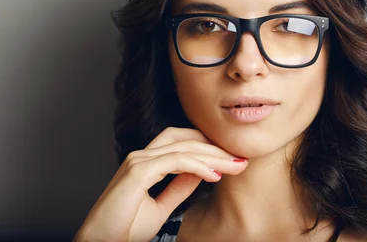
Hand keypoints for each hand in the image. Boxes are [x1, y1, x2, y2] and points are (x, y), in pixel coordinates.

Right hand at [73, 127, 247, 241]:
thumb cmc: (125, 228)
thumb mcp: (162, 206)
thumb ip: (179, 187)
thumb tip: (201, 173)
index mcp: (146, 161)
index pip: (182, 142)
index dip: (208, 147)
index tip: (232, 160)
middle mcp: (141, 156)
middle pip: (186, 138)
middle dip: (215, 147)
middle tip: (241, 159)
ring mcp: (139, 160)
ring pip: (184, 147)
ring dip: (213, 156)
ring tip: (234, 166)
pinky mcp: (138, 171)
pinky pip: (176, 161)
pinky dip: (198, 165)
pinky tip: (214, 174)